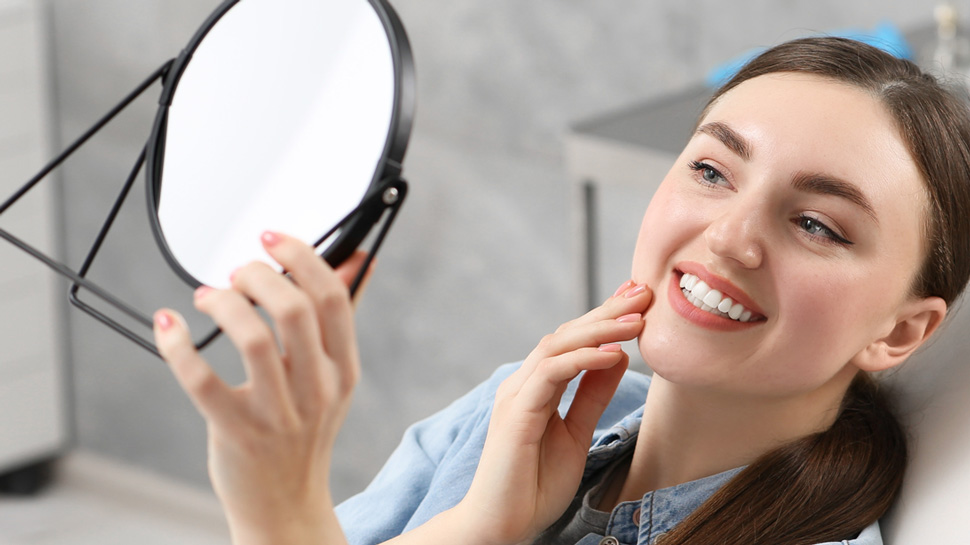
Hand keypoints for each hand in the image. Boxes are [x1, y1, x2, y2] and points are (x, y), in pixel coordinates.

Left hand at [153, 232, 369, 544]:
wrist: (285, 506)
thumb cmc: (305, 432)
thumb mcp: (333, 377)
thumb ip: (340, 318)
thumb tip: (360, 259)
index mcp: (344, 370)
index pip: (333, 299)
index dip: (303, 257)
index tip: (273, 239)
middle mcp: (317, 391)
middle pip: (294, 310)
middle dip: (258, 274)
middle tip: (237, 272)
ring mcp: (278, 415)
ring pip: (251, 339)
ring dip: (224, 304)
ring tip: (208, 297)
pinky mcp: (235, 433)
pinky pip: (202, 381)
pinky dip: (179, 345)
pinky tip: (169, 325)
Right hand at [452, 281, 652, 544]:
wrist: (502, 524)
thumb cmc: (533, 485)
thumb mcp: (576, 434)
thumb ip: (591, 396)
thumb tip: (617, 356)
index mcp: (536, 387)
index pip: (571, 341)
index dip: (604, 318)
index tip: (637, 300)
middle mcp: (523, 383)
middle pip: (565, 334)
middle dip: (606, 311)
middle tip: (642, 292)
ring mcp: (516, 395)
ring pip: (557, 345)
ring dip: (600, 330)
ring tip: (637, 321)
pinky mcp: (516, 413)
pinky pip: (552, 374)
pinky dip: (583, 360)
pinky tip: (613, 354)